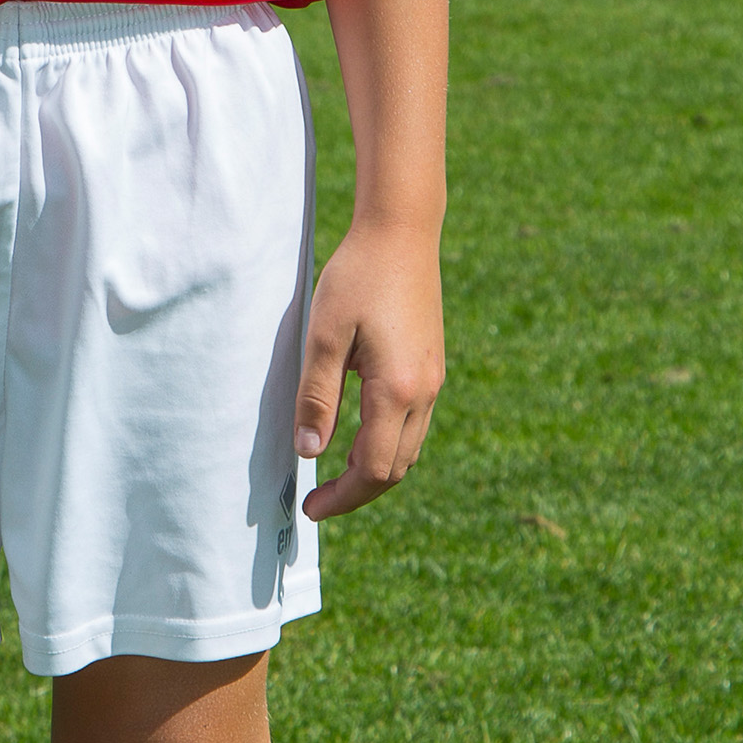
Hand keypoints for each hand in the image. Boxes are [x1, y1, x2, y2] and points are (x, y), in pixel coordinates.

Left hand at [294, 216, 444, 520]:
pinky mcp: (432, 367)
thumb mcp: (322, 337)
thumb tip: (309, 453)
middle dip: (357, 492)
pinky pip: (413, 424)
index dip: (342, 498)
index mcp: (396, 390)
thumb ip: (316, 399)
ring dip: (373, 470)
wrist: (400, 233)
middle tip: (317, 500)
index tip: (309, 508)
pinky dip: (387, 444)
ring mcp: (433, 380)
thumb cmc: (356, 278)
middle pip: (396, 469)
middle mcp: (424, 392)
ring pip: (408, 449)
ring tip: (333, 475)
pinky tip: (357, 437)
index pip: (373, 470)